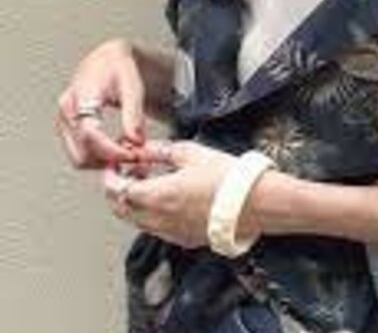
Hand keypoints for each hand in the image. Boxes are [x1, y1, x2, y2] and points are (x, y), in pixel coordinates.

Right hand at [54, 38, 146, 168]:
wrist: (106, 60)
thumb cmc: (118, 68)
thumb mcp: (132, 86)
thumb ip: (133, 114)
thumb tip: (136, 141)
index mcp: (81, 95)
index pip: (90, 133)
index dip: (112, 149)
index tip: (132, 155)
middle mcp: (67, 110)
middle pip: (81, 151)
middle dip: (109, 160)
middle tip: (136, 157)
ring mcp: (64, 121)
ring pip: (79, 157)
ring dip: (104, 162)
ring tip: (129, 153)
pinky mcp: (67, 129)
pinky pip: (79, 152)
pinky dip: (99, 158)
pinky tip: (118, 151)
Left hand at [102, 141, 242, 248]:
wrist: (256, 203)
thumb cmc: (228, 177)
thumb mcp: (191, 153)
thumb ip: (161, 151)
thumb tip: (142, 148)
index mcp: (158, 195)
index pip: (118, 190)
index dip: (110, 176)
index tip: (114, 164)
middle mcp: (159, 219)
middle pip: (121, 210)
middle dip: (116, 191)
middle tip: (123, 173)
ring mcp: (172, 233)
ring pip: (137, 222)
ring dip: (132, 203)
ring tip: (146, 182)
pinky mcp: (185, 239)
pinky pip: (156, 229)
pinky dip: (149, 215)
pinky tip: (164, 198)